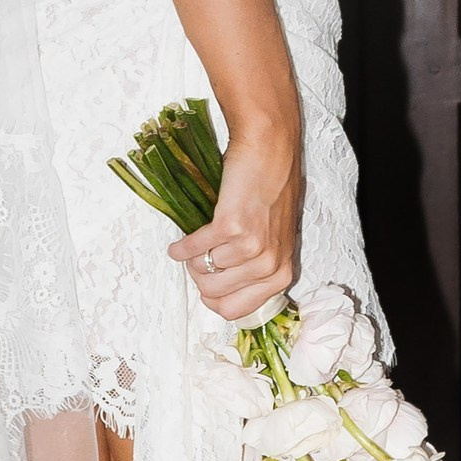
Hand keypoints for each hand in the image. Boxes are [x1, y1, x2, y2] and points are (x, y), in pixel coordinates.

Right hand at [168, 126, 301, 322]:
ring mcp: (252, 248)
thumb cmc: (271, 189)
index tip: (206, 285)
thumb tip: (223, 287)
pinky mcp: (232, 227)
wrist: (269, 149)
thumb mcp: (276, 238)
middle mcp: (270, 265)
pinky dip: (182, 248)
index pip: (237, 310)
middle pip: (216, 296)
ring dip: (191, 262)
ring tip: (191, 246)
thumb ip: (258, 266)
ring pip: (203, 273)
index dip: (214, 298)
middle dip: (200, 282)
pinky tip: (178, 245)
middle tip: (196, 264)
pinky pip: (195, 249)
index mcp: (282, 273)